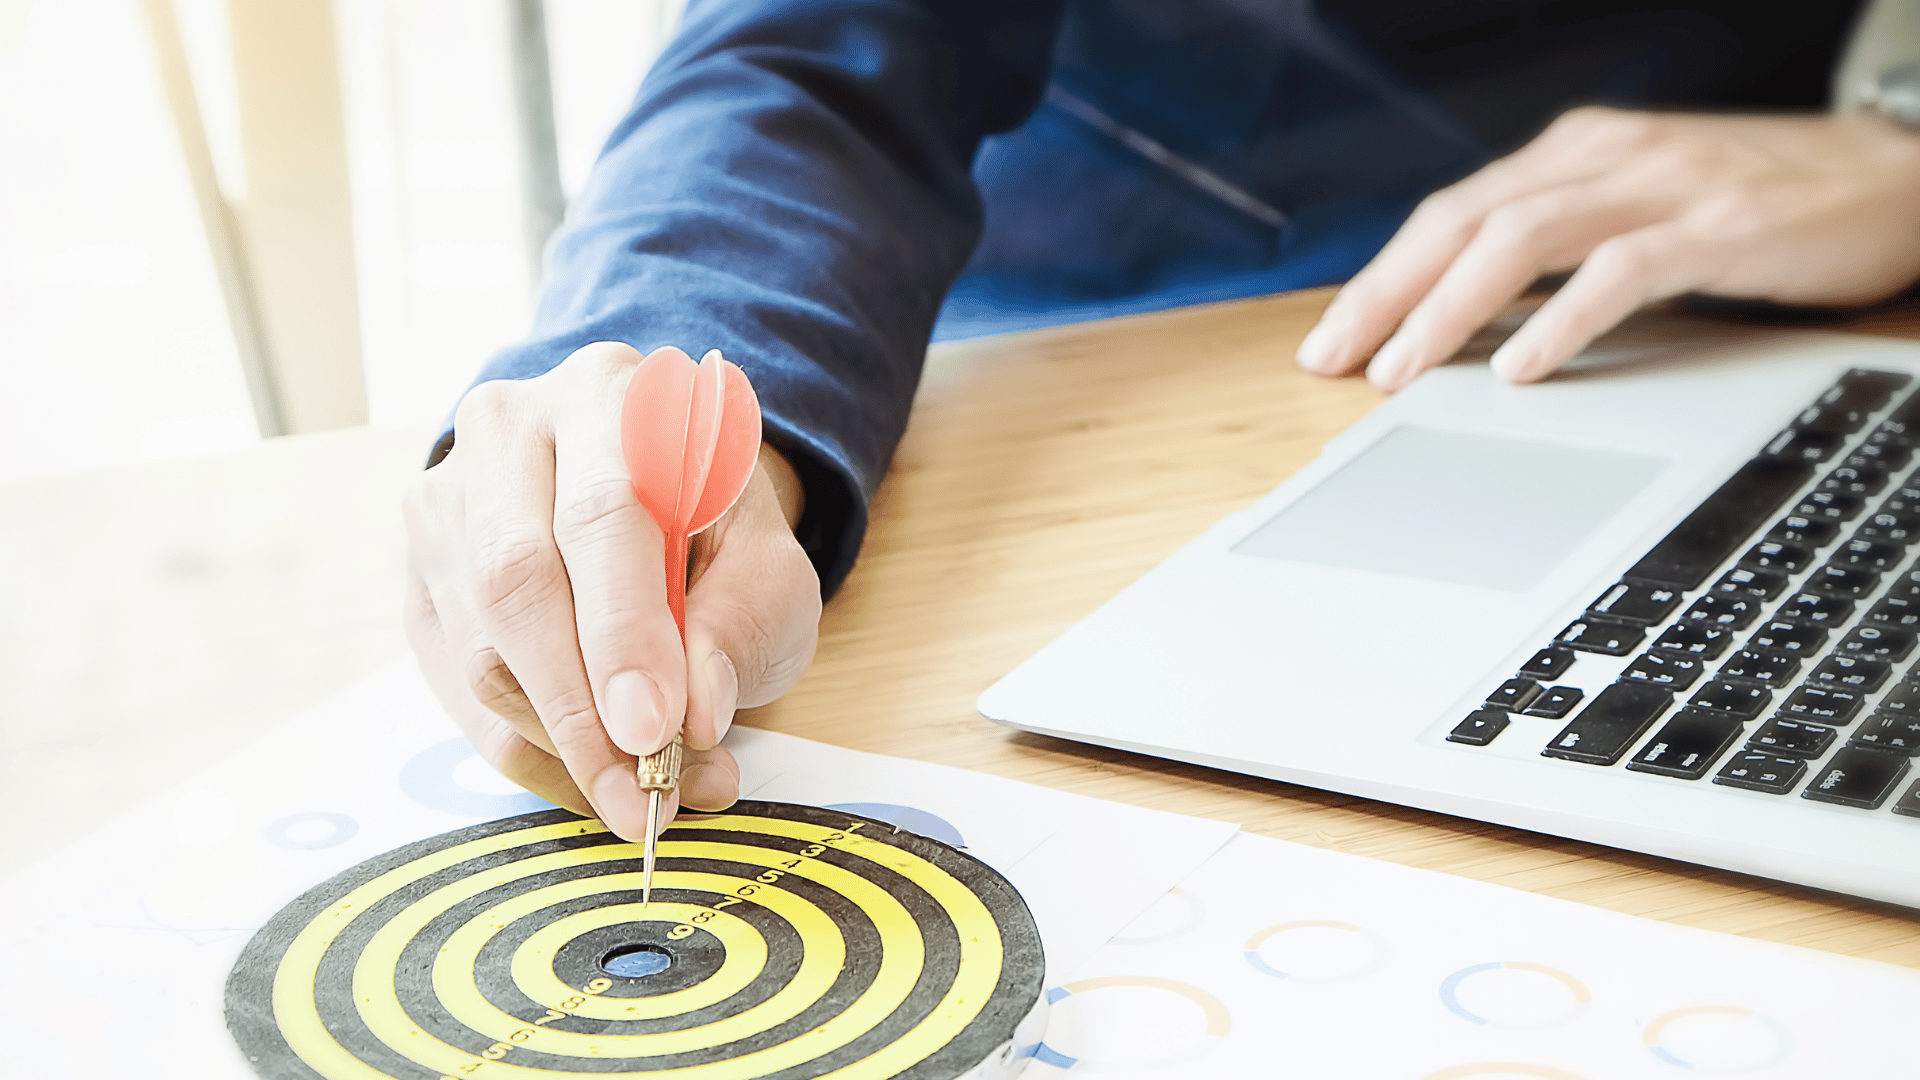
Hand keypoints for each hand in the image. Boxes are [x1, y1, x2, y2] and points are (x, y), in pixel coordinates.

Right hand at [403, 342, 820, 838]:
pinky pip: (456, 687)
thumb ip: (740, 627)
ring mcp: (449, 499)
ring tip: (644, 794)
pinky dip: (529, 750)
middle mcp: (512, 430)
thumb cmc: (719, 533)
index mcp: (612, 397)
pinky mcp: (421, 572)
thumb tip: (691, 718)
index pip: (602, 514)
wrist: (660, 496)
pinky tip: (592, 778)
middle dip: (580, 709)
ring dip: (561, 743)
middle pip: (516, 578)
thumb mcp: (770, 566)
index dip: (624, 633)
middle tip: (639, 795)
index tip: (654, 732)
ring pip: (479, 645)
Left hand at [1297, 106, 1919, 390]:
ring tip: (1404, 371)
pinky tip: (1519, 366)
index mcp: (1572, 153)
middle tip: (1333, 361)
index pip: (1448, 216)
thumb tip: (1459, 314)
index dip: (1379, 278)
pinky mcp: (1716, 228)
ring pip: (1521, 242)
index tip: (1328, 339)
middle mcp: (1601, 158)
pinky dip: (1560, 320)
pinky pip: (1619, 273)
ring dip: (1449, 311)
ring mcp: (1659, 188)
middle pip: (1462, 223)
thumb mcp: (1633, 205)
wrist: (1892, 174)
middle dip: (1387, 295)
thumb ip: (1553, 243)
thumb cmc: (1754, 200)